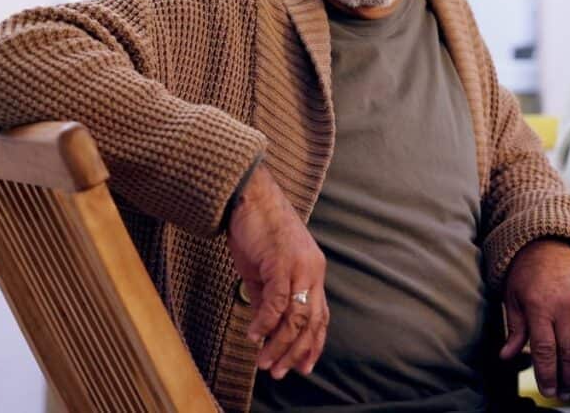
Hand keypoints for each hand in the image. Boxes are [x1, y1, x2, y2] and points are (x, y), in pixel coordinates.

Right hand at [226, 162, 328, 379]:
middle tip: (279, 372)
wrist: (250, 196)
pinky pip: (277, 302)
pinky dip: (264, 323)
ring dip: (279, 345)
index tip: (303, 366)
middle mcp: (313, 270)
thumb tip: (267, 327)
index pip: (320, 315)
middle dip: (296, 352)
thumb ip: (270, 297)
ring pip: (296, 317)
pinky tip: (252, 336)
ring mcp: (300, 266)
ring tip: (264, 363)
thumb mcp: (265, 270)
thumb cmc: (257, 230)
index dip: (313, 343)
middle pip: (311, 322)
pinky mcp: (282, 262)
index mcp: (313, 271)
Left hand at [499, 239, 569, 399]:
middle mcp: (563, 307)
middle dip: (568, 377)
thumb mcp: (513, 297)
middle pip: (569, 352)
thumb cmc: (526, 272)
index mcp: (539, 308)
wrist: (550, 243)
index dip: (548, 374)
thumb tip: (506, 356)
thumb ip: (514, 329)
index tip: (549, 390)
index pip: (546, 350)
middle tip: (565, 392)